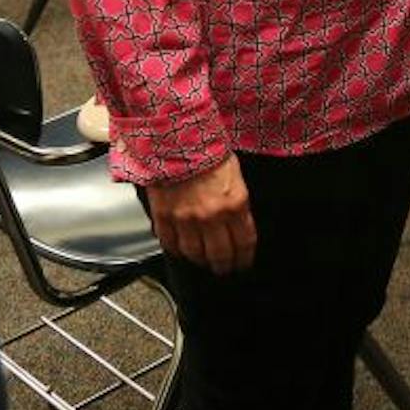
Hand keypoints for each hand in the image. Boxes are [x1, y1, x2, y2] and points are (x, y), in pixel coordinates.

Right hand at [145, 157, 255, 274]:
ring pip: (194, 254)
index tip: (243, 264)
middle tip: (225, 270)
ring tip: (203, 262)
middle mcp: (212, 216)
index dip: (245, 258)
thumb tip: (238, 224)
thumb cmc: (208, 151)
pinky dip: (175, 250)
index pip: (245, 242)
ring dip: (200, 261)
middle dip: (224, 266)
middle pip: (220, 255)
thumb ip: (237, 204)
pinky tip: (180, 250)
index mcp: (235, 204)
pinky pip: (170, 243)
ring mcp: (186, 219)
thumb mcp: (236, 177)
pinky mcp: (164, 217)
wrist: (177, 139)